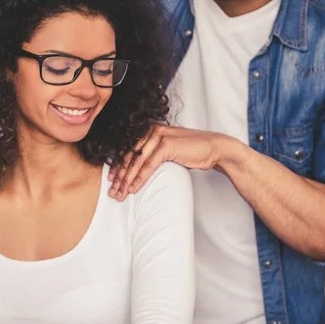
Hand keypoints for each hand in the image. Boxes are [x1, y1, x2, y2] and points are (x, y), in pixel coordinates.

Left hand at [108, 125, 233, 200]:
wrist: (214, 148)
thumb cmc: (191, 151)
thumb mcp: (166, 150)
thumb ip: (151, 154)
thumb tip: (134, 168)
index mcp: (149, 129)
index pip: (128, 150)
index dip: (118, 166)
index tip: (111, 180)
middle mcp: (151, 130)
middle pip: (129, 156)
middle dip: (119, 176)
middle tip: (112, 192)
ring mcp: (159, 135)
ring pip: (136, 161)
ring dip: (126, 180)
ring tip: (120, 194)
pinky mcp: (166, 145)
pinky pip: (148, 165)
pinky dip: (139, 178)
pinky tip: (132, 189)